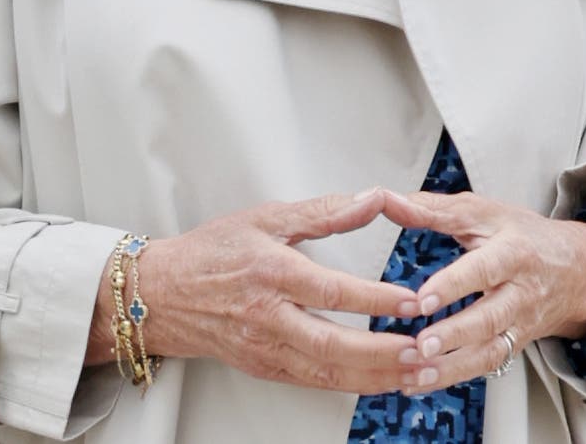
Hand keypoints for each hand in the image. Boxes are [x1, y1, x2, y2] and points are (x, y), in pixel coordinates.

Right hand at [103, 191, 422, 394]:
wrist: (161, 293)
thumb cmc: (211, 251)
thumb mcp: (265, 218)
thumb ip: (324, 211)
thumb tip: (372, 199)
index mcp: (271, 272)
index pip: (332, 292)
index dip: (376, 299)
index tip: (414, 301)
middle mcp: (268, 316)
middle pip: (333, 345)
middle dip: (384, 352)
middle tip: (424, 350)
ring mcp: (265, 348)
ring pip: (329, 373)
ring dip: (377, 377)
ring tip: (416, 374)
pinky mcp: (265, 368)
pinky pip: (316, 383)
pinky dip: (354, 386)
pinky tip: (382, 381)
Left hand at [382, 190, 585, 392]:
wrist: (577, 270)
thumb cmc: (521, 235)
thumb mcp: (482, 213)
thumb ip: (433, 208)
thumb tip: (385, 198)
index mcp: (513, 253)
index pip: (483, 270)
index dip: (453, 286)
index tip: (421, 300)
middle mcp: (520, 293)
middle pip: (489, 318)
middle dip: (454, 335)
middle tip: (420, 346)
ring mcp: (520, 323)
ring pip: (489, 351)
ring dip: (452, 367)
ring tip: (416, 374)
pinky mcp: (514, 344)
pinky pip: (487, 365)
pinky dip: (454, 376)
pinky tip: (421, 382)